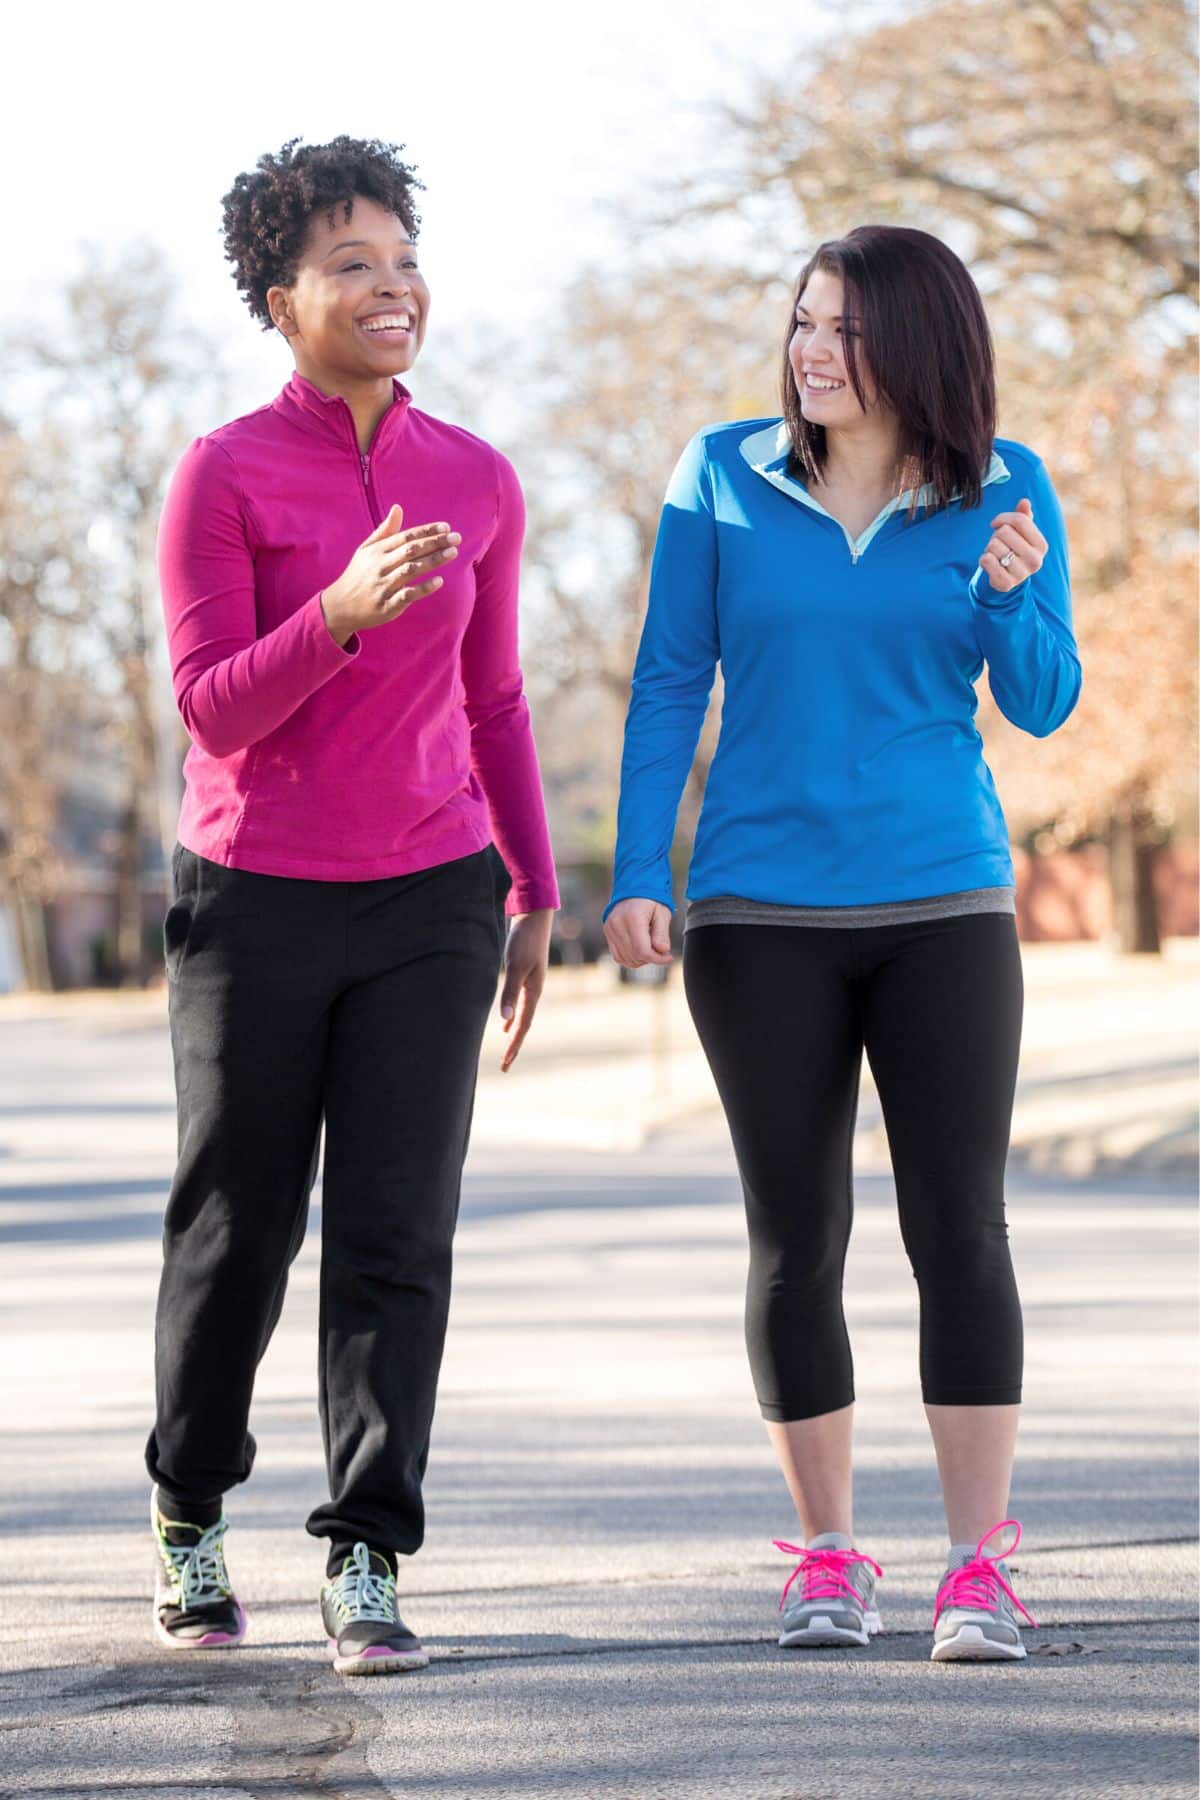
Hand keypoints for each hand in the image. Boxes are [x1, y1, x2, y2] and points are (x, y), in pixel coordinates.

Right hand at [320, 504, 460, 645]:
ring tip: (453, 553)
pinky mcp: (387, 605)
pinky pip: (407, 595)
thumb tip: (398, 508)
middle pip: (411, 550)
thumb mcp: (366, 550)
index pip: (406, 536)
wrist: (340, 606)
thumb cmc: (358, 575)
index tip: (446, 528)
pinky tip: (439, 581)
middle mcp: (380, 566)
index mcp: (376, 551)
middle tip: (457, 538)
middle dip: (435, 542)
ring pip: (411, 569)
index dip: (427, 531)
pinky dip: (423, 588)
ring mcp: (383, 586)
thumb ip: (385, 530)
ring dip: (433, 560)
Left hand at [498, 909, 552, 1071]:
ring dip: (513, 1031)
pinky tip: (504, 1020)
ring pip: (520, 1014)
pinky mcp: (523, 974)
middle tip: (506, 1064)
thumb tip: (504, 1019)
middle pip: (523, 1024)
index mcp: (533, 992)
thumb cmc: (524, 940)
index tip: (507, 1063)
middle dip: (515, 1045)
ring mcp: (529, 983)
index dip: (514, 1045)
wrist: (534, 916)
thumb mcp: (516, 966)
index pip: (523, 1025)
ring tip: (506, 1048)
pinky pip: (517, 1002)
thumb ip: (510, 992)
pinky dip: (511, 1015)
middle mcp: (533, 991)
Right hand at [603, 898, 672, 969]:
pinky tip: (640, 950)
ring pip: (625, 959)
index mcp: (633, 918)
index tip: (669, 957)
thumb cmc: (652, 899)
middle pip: (634, 956)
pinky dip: (630, 958)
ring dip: (641, 959)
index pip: (643, 951)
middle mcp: (617, 924)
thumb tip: (663, 950)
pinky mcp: (607, 932)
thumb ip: (662, 934)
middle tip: (661, 950)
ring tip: (650, 947)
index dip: (658, 959)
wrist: (634, 886)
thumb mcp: (662, 913)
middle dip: (651, 958)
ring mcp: (610, 929)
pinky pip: (617, 955)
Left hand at [978, 497, 1046, 592]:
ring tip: (995, 555)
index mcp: (1042, 545)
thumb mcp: (1019, 533)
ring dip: (989, 548)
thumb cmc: (1011, 549)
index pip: (1020, 520)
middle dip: (996, 536)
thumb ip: (1023, 517)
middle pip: (1005, 532)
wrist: (1005, 577)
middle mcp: (1035, 560)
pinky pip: (987, 561)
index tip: (996, 524)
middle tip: (998, 545)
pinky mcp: (1006, 584)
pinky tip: (990, 564)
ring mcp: (1022, 574)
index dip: (1003, 518)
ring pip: (993, 545)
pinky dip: (983, 559)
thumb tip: (1024, 502)